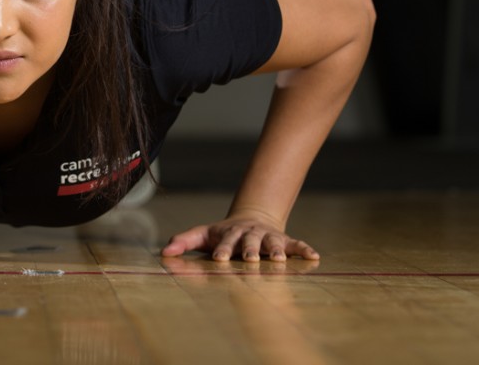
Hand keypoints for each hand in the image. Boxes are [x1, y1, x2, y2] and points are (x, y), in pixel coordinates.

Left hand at [160, 217, 318, 261]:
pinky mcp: (284, 240)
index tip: (219, 259)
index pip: (225, 242)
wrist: (252, 218)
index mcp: (230, 233)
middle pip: (250, 241)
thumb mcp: (202, 234)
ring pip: (273, 242)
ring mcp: (268, 236)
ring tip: (280, 260)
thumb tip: (163, 252)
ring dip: (277, 250)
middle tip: (250, 259)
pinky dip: (305, 249)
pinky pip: (296, 244)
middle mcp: (250, 234)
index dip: (222, 249)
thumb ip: (184, 241)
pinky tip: (314, 256)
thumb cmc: (223, 233)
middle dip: (250, 250)